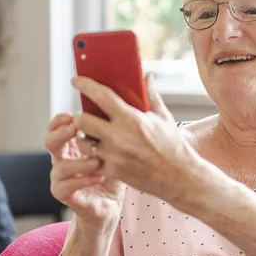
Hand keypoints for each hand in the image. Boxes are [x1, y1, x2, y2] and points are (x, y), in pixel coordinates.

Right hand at [44, 113, 123, 229]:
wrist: (109, 205)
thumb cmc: (112, 174)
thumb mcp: (114, 150)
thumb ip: (110, 133)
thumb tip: (120, 108)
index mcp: (71, 145)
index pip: (57, 127)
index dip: (60, 120)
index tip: (72, 115)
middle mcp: (62, 159)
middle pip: (50, 142)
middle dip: (61, 133)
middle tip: (76, 129)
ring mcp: (60, 178)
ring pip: (59, 166)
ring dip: (79, 162)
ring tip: (97, 161)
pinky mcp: (63, 194)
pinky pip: (66, 186)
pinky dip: (82, 180)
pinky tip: (98, 177)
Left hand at [70, 75, 196, 202]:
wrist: (179, 177)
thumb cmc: (173, 147)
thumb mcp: (163, 117)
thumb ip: (151, 95)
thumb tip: (146, 77)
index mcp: (131, 119)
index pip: (101, 96)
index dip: (85, 85)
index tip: (77, 81)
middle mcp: (118, 137)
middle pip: (82, 120)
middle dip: (80, 116)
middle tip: (86, 115)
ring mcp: (113, 156)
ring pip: (82, 142)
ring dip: (84, 137)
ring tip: (93, 136)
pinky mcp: (112, 171)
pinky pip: (90, 161)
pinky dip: (91, 156)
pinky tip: (99, 153)